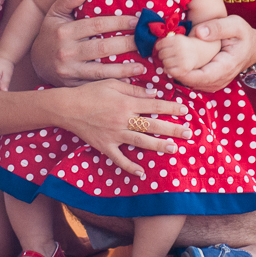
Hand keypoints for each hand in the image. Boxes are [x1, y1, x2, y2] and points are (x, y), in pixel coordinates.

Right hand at [31, 0, 143, 86]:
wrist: (36, 62)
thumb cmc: (50, 34)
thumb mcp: (54, 14)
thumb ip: (66, 0)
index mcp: (64, 32)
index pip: (96, 25)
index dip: (118, 23)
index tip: (136, 22)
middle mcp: (67, 52)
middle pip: (102, 47)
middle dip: (126, 44)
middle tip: (145, 42)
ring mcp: (69, 71)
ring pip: (101, 70)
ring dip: (124, 69)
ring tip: (142, 66)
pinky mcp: (73, 85)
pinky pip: (96, 85)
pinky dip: (112, 85)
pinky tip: (128, 83)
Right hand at [50, 79, 194, 177]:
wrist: (67, 107)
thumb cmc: (89, 92)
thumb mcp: (112, 83)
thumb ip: (133, 89)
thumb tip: (154, 93)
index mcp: (126, 102)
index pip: (154, 105)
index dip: (171, 108)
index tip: (185, 111)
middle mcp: (123, 119)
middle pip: (152, 125)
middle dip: (172, 128)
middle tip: (188, 133)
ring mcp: (115, 134)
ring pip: (141, 141)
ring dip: (158, 146)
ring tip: (174, 149)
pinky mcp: (105, 146)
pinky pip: (119, 159)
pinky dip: (130, 167)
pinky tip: (142, 172)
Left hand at [173, 15, 255, 91]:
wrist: (253, 48)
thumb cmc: (244, 35)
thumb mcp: (235, 25)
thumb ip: (217, 27)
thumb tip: (199, 33)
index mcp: (225, 67)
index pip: (199, 77)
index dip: (182, 73)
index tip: (169, 62)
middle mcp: (219, 80)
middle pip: (192, 83)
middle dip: (176, 72)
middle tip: (163, 58)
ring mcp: (215, 83)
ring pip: (190, 84)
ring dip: (177, 74)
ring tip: (167, 59)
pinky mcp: (210, 82)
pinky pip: (193, 82)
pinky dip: (183, 74)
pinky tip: (175, 62)